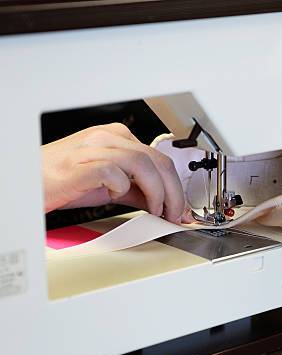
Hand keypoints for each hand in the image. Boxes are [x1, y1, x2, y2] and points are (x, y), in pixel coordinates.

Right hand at [42, 123, 185, 223]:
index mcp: (117, 138)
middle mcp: (107, 139)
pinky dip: (122, 189)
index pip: (160, 157)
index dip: (175, 185)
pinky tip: (114, 197)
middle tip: (173, 214)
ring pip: (142, 164)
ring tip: (153, 210)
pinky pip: (114, 174)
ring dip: (155, 192)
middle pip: (157, 160)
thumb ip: (136, 190)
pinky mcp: (80, 166)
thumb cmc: (62, 181)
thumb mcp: (107, 184)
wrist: (27, 183)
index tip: (178, 207)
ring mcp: (93, 149)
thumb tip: (162, 203)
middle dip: (172, 192)